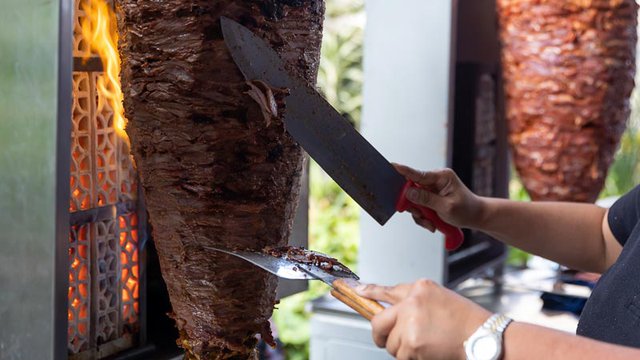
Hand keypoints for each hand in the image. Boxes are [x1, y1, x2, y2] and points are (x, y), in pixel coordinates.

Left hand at [357, 279, 490, 359]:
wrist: (483, 337)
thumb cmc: (465, 320)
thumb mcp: (438, 298)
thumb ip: (412, 300)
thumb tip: (390, 308)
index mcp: (419, 288)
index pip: (386, 290)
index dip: (367, 293)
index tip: (354, 291)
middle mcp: (412, 301)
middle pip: (378, 321)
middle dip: (380, 334)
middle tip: (386, 339)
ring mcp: (410, 323)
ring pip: (390, 343)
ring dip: (402, 348)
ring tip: (424, 342)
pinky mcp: (412, 344)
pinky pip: (400, 355)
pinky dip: (410, 357)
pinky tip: (426, 350)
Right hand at [393, 164, 485, 230]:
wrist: (476, 217)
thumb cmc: (466, 210)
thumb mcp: (446, 207)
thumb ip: (426, 199)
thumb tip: (408, 192)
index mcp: (441, 177)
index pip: (417, 174)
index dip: (403, 171)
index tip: (391, 166)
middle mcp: (434, 180)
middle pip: (412, 189)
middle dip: (414, 206)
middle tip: (421, 216)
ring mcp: (432, 189)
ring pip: (414, 201)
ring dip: (420, 215)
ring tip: (431, 224)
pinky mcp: (430, 198)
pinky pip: (418, 207)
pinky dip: (423, 217)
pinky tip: (432, 224)